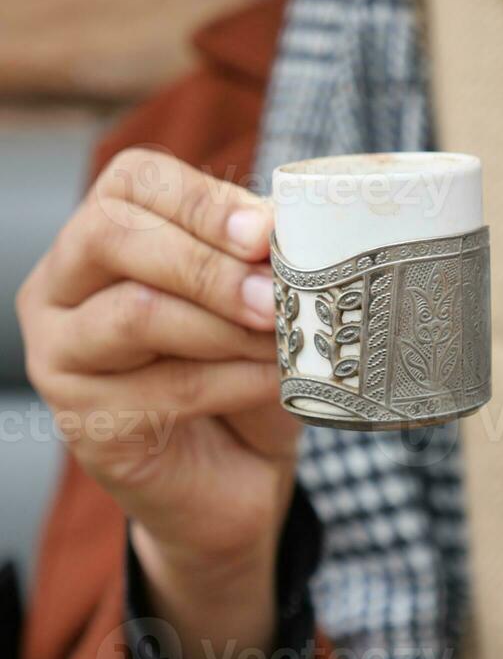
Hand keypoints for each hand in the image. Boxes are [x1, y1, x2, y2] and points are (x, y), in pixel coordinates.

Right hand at [17, 148, 300, 658]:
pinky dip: (233, 380)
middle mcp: (62, 289)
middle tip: (276, 295)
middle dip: (207, 263)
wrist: (234, 477)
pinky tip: (273, 382)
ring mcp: (61, 355)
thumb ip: (256, 261)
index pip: (132, 181)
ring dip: (224, 326)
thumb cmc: (241, 377)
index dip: (202, 200)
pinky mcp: (83, 420)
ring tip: (284, 338)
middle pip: (112, 235)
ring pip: (135, 312)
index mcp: (101, 239)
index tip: (267, 232)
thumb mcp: (256, 304)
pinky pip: (164, 386)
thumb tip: (286, 222)